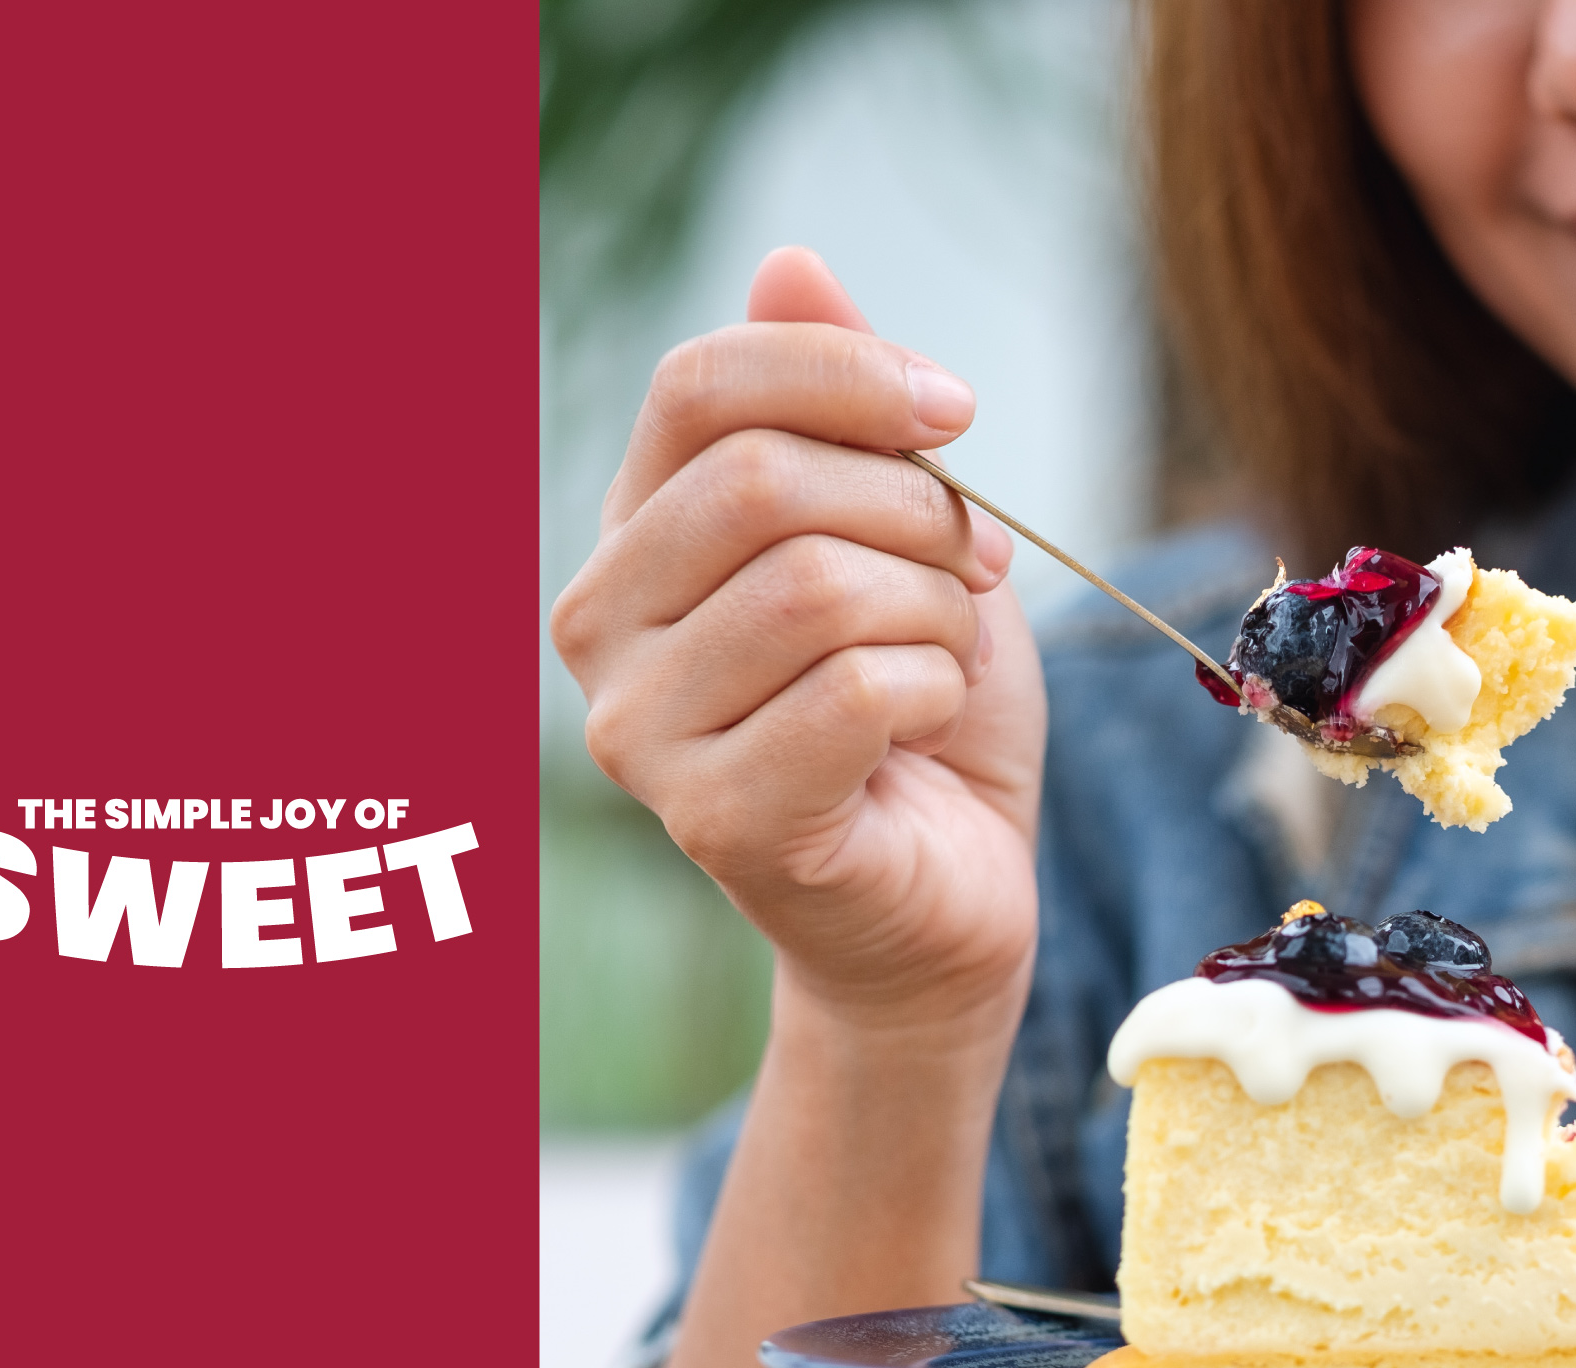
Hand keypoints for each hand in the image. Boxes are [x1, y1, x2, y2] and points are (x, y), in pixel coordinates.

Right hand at [551, 246, 1045, 1027]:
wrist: (951, 897)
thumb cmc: (925, 715)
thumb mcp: (907, 535)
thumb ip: (843, 409)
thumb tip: (789, 261)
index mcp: (637, 530)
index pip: (703, 385)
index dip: (850, 375)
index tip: (957, 411)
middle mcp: (601, 624)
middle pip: (765, 481)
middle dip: (917, 512)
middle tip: (974, 573)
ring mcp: (640, 731)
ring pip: (819, 587)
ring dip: (936, 616)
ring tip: (945, 663)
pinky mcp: (713, 820)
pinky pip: (860, 693)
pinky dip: (939, 696)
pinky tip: (928, 739)